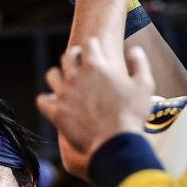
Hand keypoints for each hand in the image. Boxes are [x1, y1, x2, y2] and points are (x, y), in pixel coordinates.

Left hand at [37, 36, 154, 174]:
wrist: (115, 142)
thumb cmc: (132, 114)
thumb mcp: (144, 85)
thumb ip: (139, 63)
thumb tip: (134, 50)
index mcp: (97, 65)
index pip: (89, 43)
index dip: (93, 46)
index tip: (95, 52)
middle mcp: (76, 76)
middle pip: (67, 56)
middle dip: (74, 58)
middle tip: (79, 66)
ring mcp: (64, 94)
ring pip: (52, 74)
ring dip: (58, 76)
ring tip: (65, 83)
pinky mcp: (56, 112)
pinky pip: (42, 100)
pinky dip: (47, 100)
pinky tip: (54, 103)